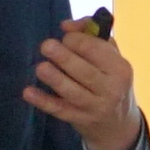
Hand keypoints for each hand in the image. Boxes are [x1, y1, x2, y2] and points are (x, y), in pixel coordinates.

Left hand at [28, 17, 142, 149]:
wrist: (117, 123)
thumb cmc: (110, 79)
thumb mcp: (110, 55)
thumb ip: (90, 33)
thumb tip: (66, 26)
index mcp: (120, 68)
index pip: (98, 51)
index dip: (77, 41)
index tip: (65, 38)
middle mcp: (112, 89)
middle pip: (86, 72)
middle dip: (65, 58)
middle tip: (46, 46)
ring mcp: (96, 107)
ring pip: (73, 92)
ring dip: (56, 79)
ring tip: (40, 67)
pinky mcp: (80, 120)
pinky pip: (60, 110)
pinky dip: (44, 102)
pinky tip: (28, 92)